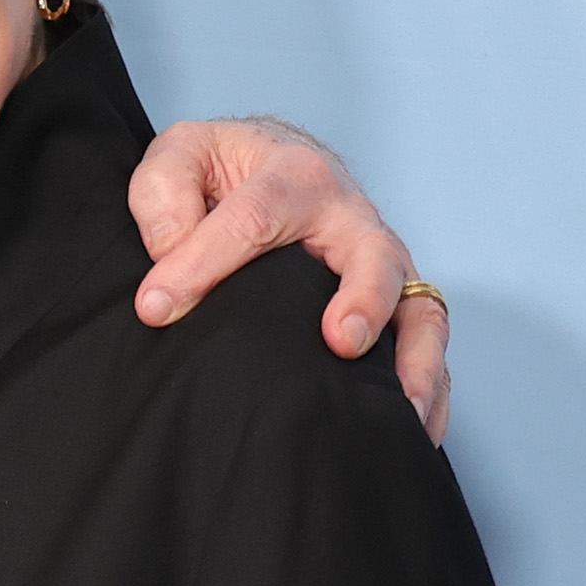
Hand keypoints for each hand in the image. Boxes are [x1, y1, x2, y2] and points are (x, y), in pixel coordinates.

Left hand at [121, 116, 449, 444]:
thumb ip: (164, 192)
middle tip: (340, 341)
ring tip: (399, 407)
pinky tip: (412, 430)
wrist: (268, 163)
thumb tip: (169, 252)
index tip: (155, 309)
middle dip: (363, 300)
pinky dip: (429, 388)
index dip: (201, 266)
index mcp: (294, 176)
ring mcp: (380, 264)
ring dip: (413, 358)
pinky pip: (424, 346)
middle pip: (373, 258)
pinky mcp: (393, 303)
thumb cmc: (224, 168)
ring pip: (418, 308)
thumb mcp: (180, 155)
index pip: (253, 220)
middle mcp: (351, 219)